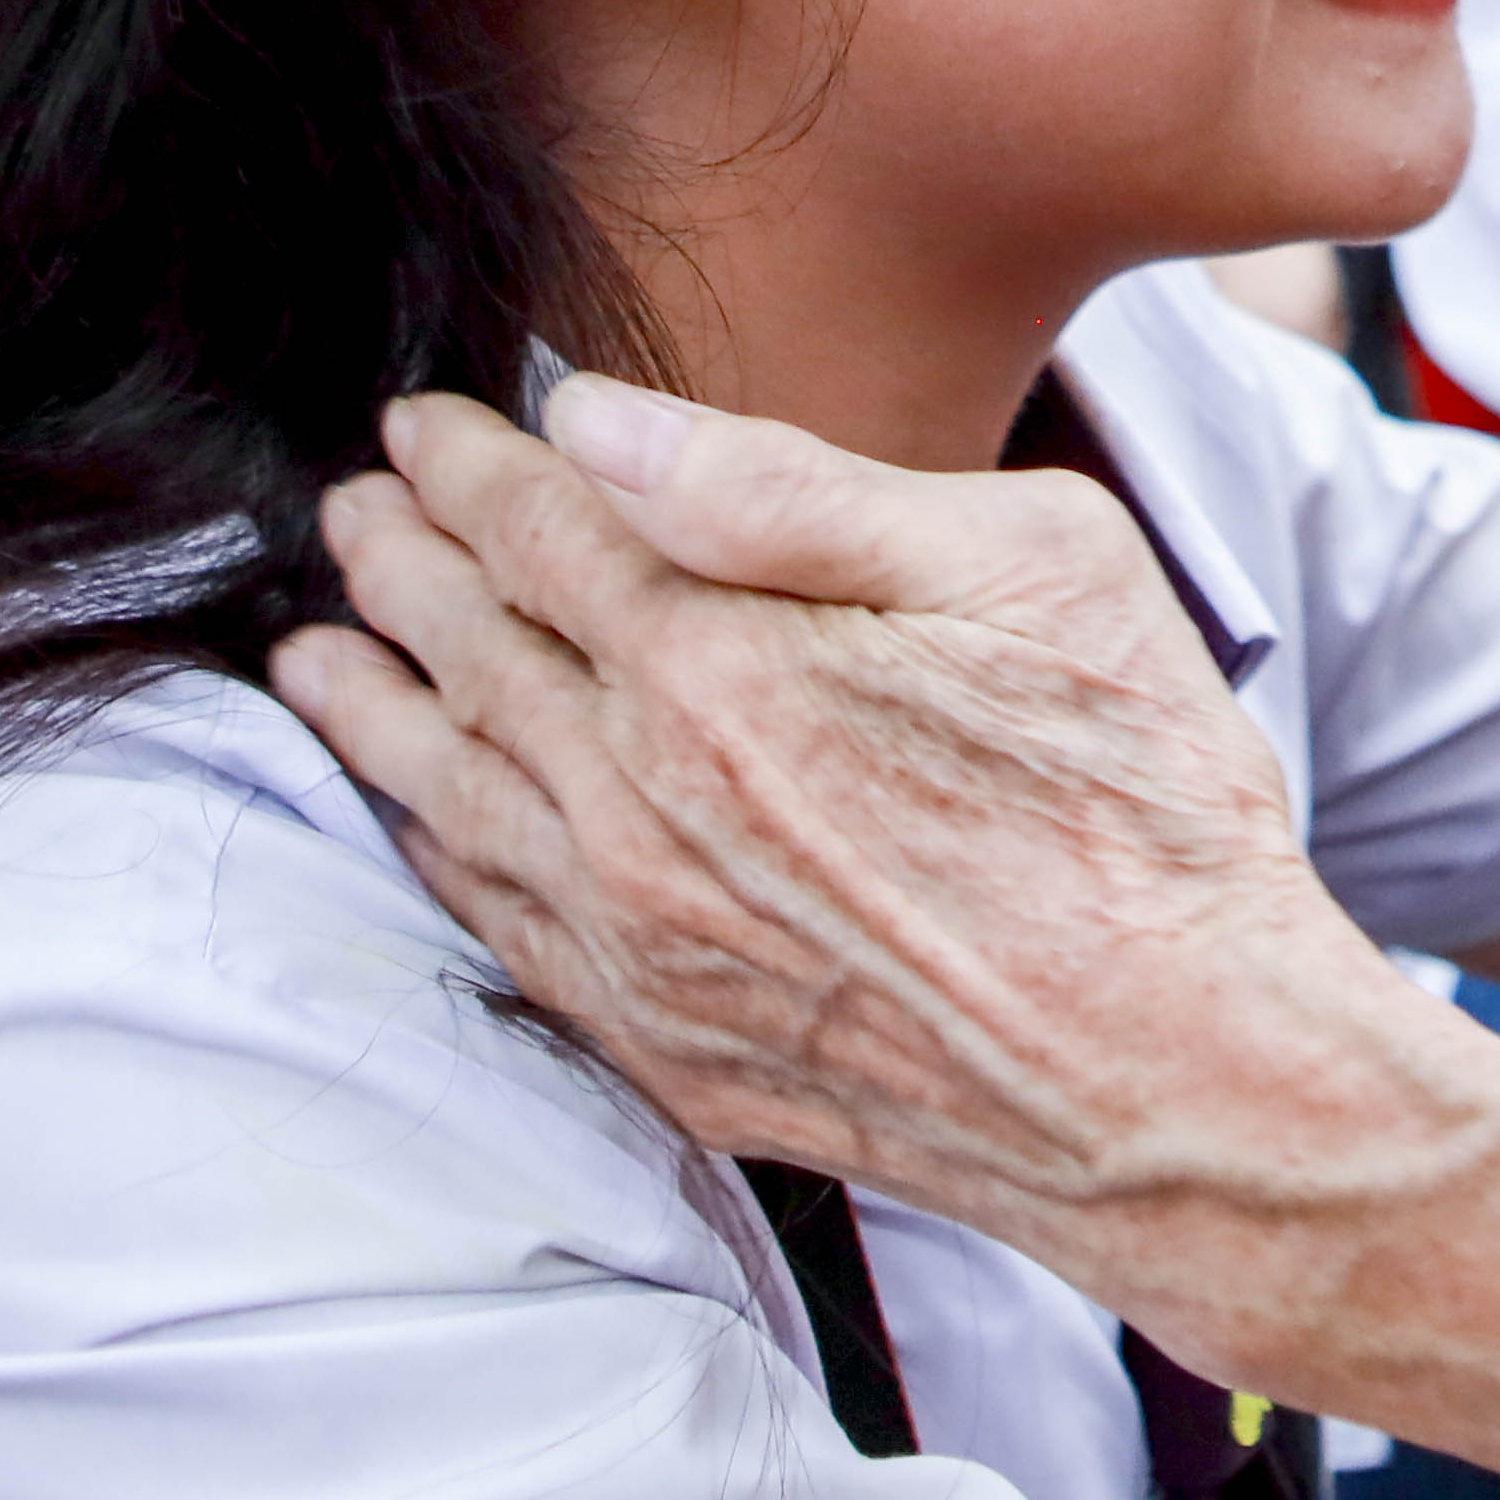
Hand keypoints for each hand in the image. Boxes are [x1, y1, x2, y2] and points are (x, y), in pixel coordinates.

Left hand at [270, 383, 1452, 1245]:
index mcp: (721, 664)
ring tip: (319, 658)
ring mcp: (640, 938)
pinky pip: (497, 927)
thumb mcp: (1029, 569)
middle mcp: (643, 803)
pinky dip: (433, 855)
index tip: (418, 427)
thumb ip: (793, 492)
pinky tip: (421, 822)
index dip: (464, 467)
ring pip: (450, 797)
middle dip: (397, 568)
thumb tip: (599, 426)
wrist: (1180, 1074)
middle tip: (354, 513)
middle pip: (468, 655)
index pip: (538, 531)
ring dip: (372, 711)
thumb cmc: (1139, 801)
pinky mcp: (664, 1041)